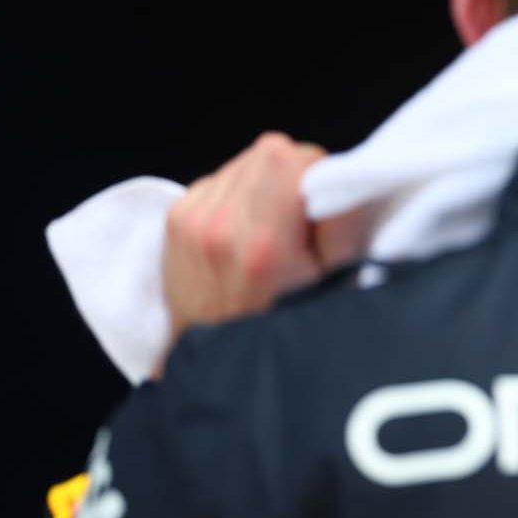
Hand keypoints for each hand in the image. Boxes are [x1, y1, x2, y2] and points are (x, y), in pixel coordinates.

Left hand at [160, 132, 365, 365]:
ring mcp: (189, 221)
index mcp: (262, 244)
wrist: (219, 364)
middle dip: (291, 177)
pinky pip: (218, 180)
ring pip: (242, 164)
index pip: (288, 157)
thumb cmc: (285, 327)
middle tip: (299, 222)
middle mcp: (218, 227)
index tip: (321, 208)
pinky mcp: (174, 219)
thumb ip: (343, 225)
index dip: (316, 172)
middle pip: (266, 153)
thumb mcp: (335, 285)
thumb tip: (343, 176)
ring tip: (269, 232)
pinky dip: (237, 196)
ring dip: (263, 185)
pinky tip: (243, 234)